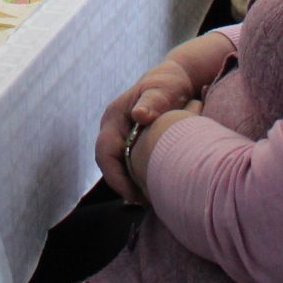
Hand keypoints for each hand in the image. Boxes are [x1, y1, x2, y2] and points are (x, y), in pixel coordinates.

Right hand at [94, 58, 203, 202]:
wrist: (177, 79)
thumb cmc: (170, 84)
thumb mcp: (164, 88)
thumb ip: (154, 100)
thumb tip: (139, 115)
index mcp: (114, 116)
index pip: (104, 151)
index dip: (115, 176)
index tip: (133, 195)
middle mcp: (112, 127)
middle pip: (107, 164)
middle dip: (121, 185)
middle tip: (143, 203)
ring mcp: (120, 135)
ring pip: (117, 166)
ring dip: (129, 184)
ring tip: (149, 200)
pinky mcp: (130, 142)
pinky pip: (127, 165)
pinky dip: (136, 178)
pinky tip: (152, 189)